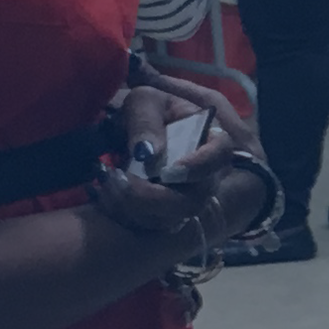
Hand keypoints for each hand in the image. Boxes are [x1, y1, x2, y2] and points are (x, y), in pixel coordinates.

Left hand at [95, 84, 266, 233]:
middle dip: (156, 197)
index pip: (221, 153)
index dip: (201, 165)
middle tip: (120, 182)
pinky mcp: (169, 212)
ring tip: (107, 186)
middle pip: (196, 197)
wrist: (128, 130)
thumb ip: (146, 122)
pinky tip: (107, 197)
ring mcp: (189, 195)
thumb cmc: (144, 110)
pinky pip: (155, 225)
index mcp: (208, 137)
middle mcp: (206, 172)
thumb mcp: (142, 102)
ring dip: (137, 207)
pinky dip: (129, 215)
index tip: (169, 171)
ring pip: (174, 217)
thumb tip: (150, 154)